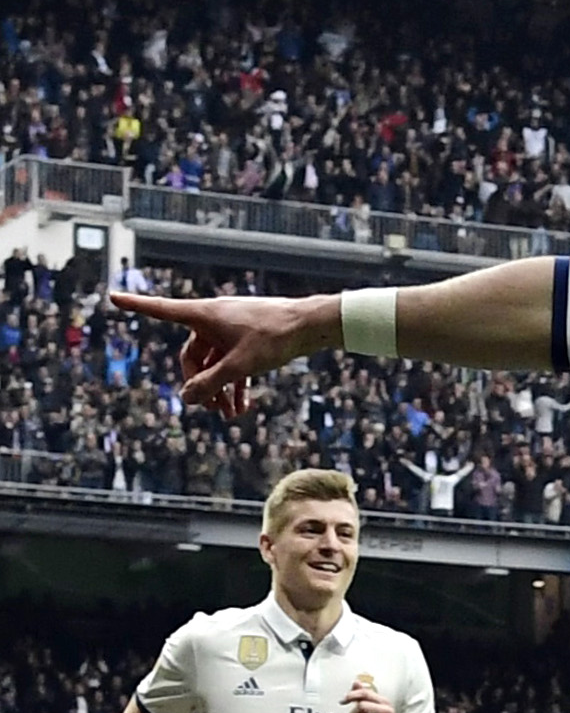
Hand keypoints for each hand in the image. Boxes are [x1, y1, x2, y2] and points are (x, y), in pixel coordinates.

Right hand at [109, 290, 335, 416]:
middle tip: (210, 409)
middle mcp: (213, 319)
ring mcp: (231, 329)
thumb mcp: (240, 365)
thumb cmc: (275, 337)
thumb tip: (186, 399)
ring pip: (215, 362)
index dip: (136, 305)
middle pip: (193, 355)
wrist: (312, 325)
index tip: (112, 296)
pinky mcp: (247, 339)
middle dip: (199, 383)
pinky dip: (235, 382)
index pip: (162, 310)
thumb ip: (212, 383)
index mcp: (204, 315)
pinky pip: (232, 362)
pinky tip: (241, 407)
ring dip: (219, 388)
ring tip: (230, 416)